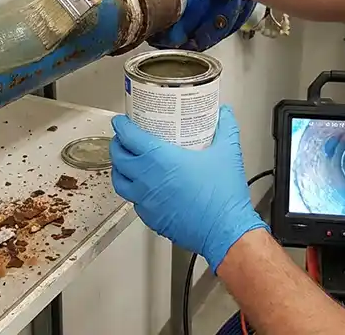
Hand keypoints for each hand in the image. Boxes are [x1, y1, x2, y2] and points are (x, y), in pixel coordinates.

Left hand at [109, 105, 268, 271]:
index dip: (122, 126)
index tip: (122, 121)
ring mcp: (146, 201)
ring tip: (127, 163)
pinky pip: (133, 201)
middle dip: (117, 145)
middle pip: (118, 158)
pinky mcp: (151, 218)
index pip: (129, 137)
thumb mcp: (228, 153)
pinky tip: (144, 188)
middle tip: (123, 139)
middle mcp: (147, 180)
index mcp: (160, 159)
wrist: (225, 231)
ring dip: (119, 170)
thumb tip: (225, 114)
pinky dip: (133, 191)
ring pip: (120, 182)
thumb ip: (226, 128)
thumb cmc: (222, 196)